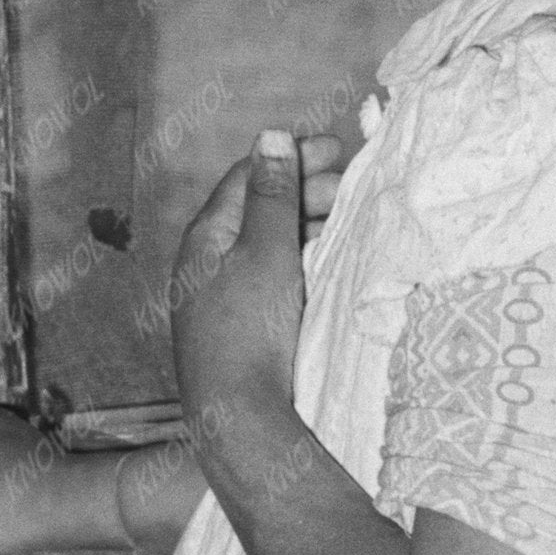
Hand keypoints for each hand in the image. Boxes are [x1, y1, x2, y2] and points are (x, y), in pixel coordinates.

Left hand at [168, 130, 316, 432]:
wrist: (238, 418)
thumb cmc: (251, 329)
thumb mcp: (266, 252)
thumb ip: (272, 195)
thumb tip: (270, 136)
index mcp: (205, 236)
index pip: (247, 176)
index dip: (291, 157)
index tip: (337, 149)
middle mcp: (206, 263)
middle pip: (257, 209)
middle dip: (304, 190)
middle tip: (349, 188)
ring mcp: (220, 297)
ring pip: (266, 244)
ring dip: (305, 225)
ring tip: (344, 224)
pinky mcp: (239, 328)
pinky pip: (271, 276)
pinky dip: (300, 260)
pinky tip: (325, 267)